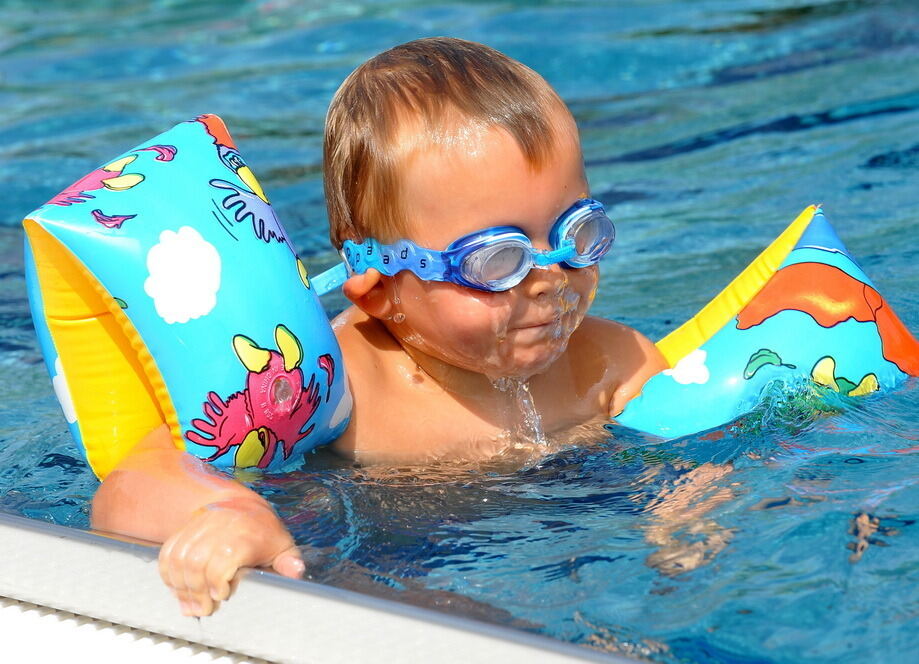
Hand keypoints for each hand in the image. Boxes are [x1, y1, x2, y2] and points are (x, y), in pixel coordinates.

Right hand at [158, 497, 303, 616]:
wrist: (240, 505)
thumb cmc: (263, 531)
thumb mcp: (281, 545)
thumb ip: (289, 561)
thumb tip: (297, 571)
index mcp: (245, 533)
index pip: (224, 556)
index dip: (218, 579)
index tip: (221, 596)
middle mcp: (219, 527)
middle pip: (197, 562)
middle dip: (197, 590)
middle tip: (204, 609)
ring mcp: (199, 527)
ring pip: (180, 558)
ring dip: (181, 586)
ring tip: (190, 605)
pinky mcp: (184, 530)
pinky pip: (168, 552)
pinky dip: (168, 573)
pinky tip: (177, 589)